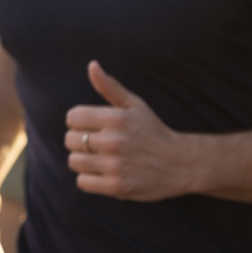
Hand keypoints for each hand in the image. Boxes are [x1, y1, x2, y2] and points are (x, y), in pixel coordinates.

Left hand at [64, 61, 200, 201]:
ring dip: (83, 161)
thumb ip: (110, 87)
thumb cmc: (153, 131)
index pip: (72, 117)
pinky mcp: (117, 187)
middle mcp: (114, 141)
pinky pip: (82, 182)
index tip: (91, 127)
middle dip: (79, 142)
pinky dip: (89, 179)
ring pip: (74, 161)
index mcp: (115, 118)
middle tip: (97, 145)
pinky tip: (103, 174)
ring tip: (100, 159)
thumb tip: (92, 65)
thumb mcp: (135, 105)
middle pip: (70, 140)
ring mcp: (115, 165)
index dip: (78, 122)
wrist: (181, 164)